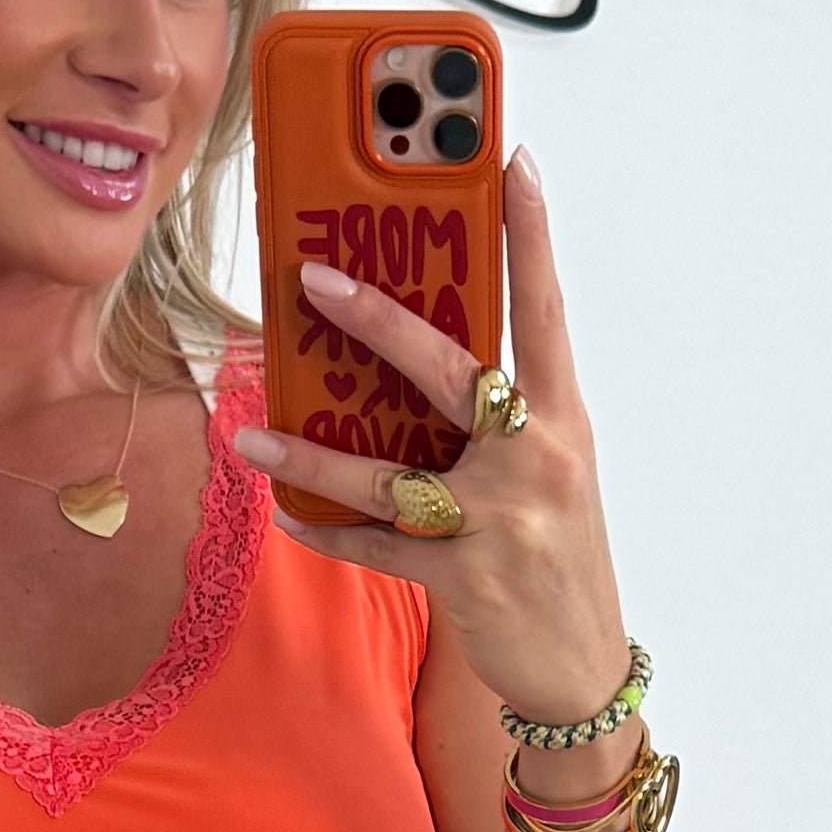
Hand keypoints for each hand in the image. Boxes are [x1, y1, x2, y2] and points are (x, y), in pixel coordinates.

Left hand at [232, 150, 632, 729]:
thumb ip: (499, 416)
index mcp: (561, 421)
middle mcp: (536, 460)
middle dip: (378, 321)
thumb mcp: (549, 472)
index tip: (511, 164)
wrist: (581, 668)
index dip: (531, 236)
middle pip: (450, 372)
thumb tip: (414, 361)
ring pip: (388, 471)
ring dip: (310, 449)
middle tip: (313, 280)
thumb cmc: (557, 557)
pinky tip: (289, 511)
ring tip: (250, 428)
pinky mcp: (464, 578)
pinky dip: (329, 529)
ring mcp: (499, 521)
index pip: (544, 310)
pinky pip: (377, 544)